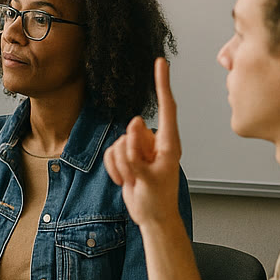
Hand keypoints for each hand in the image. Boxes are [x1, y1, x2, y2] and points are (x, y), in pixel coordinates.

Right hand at [103, 58, 182, 228]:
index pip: (167, 108)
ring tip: (133, 181)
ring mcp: (139, 149)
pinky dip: (114, 168)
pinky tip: (126, 181)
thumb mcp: (149, 179)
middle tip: (138, 174)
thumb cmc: (157, 201)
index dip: (163, 84)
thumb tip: (130, 129)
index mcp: (169, 143)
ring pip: (117, 142)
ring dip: (120, 165)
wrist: (152, 217)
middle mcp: (154, 142)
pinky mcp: (127, 156)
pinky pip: (110, 152)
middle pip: (130, 130)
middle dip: (128, 154)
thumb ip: (137, 154)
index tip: (162, 62)